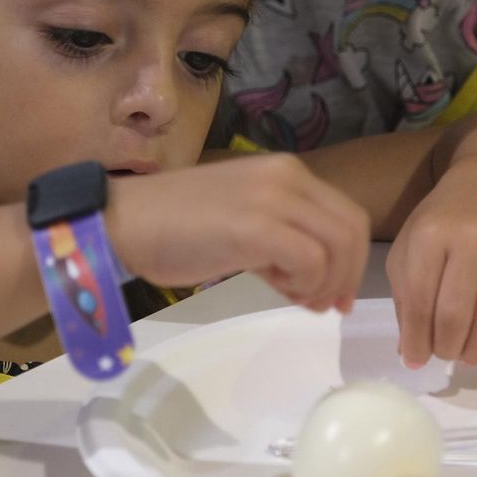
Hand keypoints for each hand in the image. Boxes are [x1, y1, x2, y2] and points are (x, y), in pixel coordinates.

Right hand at [106, 154, 370, 312]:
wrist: (124, 221)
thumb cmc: (172, 226)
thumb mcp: (240, 221)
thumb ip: (278, 239)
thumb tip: (311, 278)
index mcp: (285, 171)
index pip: (345, 214)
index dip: (351, 259)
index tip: (337, 294)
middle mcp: (286, 176)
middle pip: (351, 229)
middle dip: (348, 275)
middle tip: (328, 306)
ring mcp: (273, 198)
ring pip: (337, 246)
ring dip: (325, 283)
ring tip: (296, 298)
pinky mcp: (256, 227)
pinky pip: (310, 261)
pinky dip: (305, 284)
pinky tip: (278, 289)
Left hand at [385, 168, 476, 367]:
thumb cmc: (443, 223)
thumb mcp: (411, 248)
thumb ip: (405, 297)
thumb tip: (411, 353)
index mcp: (430, 235)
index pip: (419, 300)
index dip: (416, 339)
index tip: (416, 360)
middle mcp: (471, 239)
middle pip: (455, 314)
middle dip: (446, 348)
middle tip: (444, 355)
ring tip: (468, 354)